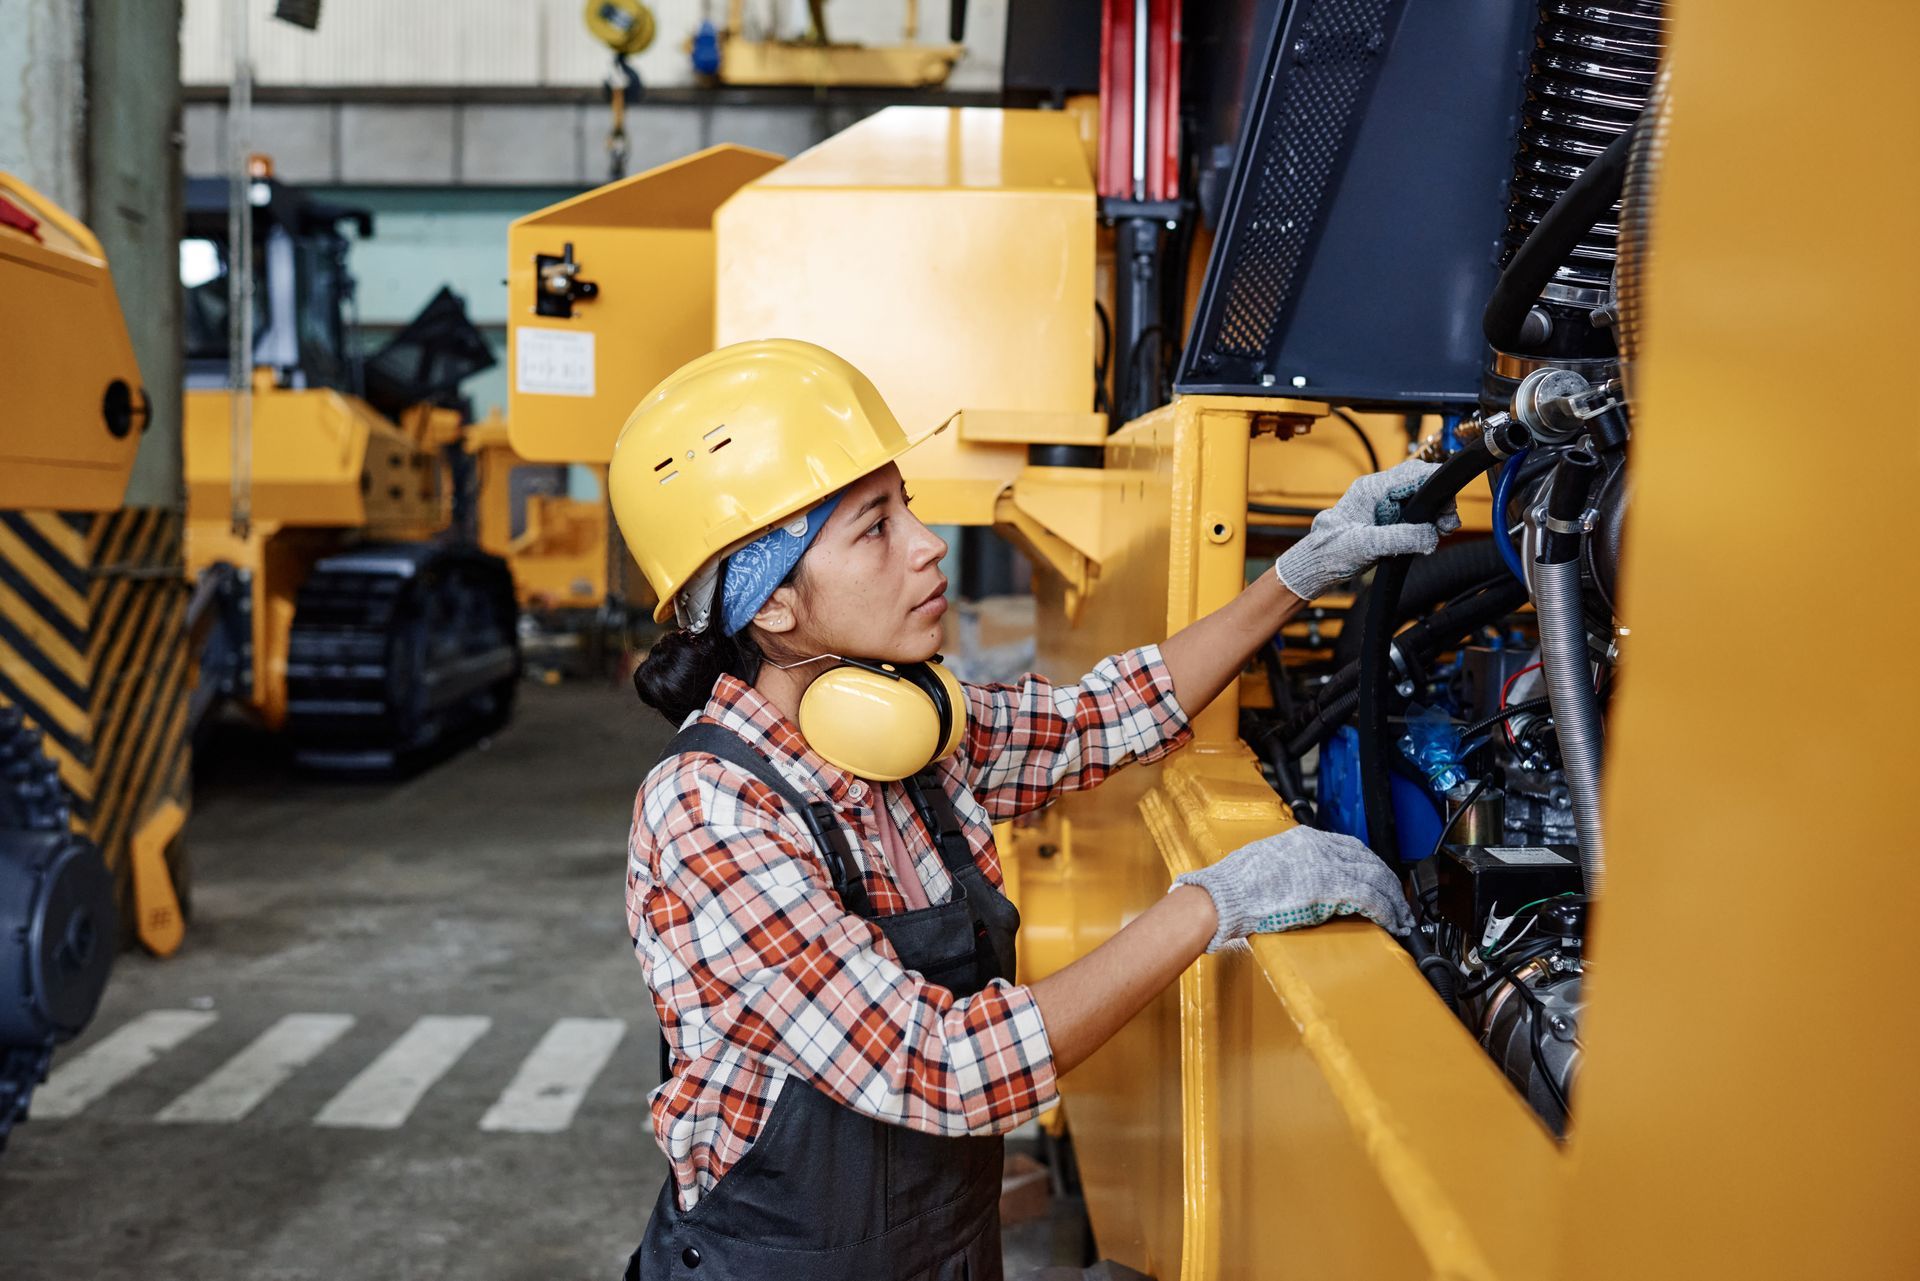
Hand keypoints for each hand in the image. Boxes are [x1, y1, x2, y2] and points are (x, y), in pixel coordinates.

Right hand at [1173, 826, 1413, 951]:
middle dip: (1388, 882)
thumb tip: (1302, 878)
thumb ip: (1291, 864)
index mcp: (1304, 837)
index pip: (1350, 847)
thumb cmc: (1235, 885)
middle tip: (1399, 900)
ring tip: (1402, 917)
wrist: (1224, 896)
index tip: (1378, 879)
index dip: (1370, 865)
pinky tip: (1393, 922)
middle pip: (1369, 860)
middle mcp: (1320, 846)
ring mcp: (1326, 865)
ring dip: (1393, 899)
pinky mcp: (1330, 888)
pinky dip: (1386, 910)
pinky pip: (1370, 898)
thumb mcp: (1267, 861)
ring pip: (1376, 877)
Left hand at [1273, 458, 1461, 600]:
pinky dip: (1427, 526)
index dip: (1436, 484)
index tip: (1449, 502)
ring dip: (1436, 515)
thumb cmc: (1330, 551)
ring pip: (1421, 502)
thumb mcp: (1366, 545)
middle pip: (1422, 486)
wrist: (1317, 566)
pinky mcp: (1388, 523)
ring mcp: (1385, 508)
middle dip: (1440, 502)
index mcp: (1372, 489)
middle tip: (1449, 524)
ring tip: (1443, 531)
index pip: (1414, 473)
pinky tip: (1431, 538)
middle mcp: (1380, 494)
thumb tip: (1431, 535)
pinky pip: (1415, 518)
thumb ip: (1400, 538)